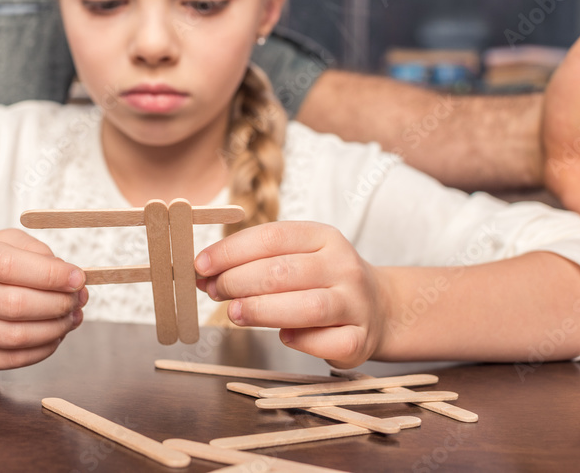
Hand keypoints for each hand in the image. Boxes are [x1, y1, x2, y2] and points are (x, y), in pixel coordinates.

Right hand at [0, 229, 86, 372]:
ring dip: (54, 329)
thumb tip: (69, 276)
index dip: (50, 274)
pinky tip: (54, 336)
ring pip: (15, 336)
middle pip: (15, 304)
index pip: (8, 266)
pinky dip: (42, 349)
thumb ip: (36, 252)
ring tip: (72, 318)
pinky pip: (11, 359)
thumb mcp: (2, 243)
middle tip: (79, 300)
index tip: (78, 278)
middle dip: (58, 304)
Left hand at [194, 221, 387, 367]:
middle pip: (283, 272)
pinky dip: (301, 341)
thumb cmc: (321, 280)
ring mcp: (355, 303)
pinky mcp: (360, 338)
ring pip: (307, 307)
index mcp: (324, 237)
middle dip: (239, 282)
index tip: (201, 265)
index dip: (230, 251)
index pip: (272, 237)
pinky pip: (326, 342)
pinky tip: (284, 337)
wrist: (378, 306)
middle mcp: (343, 266)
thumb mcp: (295, 257)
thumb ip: (255, 261)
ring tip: (234, 314)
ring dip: (262, 311)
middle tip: (214, 291)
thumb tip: (204, 272)